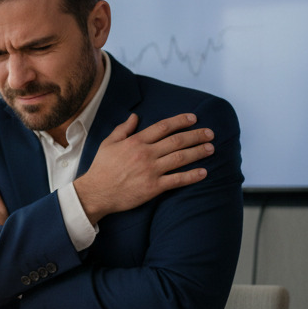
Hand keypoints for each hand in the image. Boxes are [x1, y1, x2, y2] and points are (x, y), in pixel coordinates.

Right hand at [74, 112, 212, 224]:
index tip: (193, 118)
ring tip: (211, 148)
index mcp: (135, 141)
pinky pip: (177, 180)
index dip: (180, 121)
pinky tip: (203, 172)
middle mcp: (146, 154)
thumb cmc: (101, 168)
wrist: (96, 192)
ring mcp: (151, 170)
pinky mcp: (153, 187)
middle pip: (177, 141)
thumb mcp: (108, 143)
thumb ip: (123, 129)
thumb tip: (135, 116)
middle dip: (196, 135)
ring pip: (181, 158)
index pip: (163, 127)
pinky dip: (192, 176)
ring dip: (198, 152)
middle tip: (210, 133)